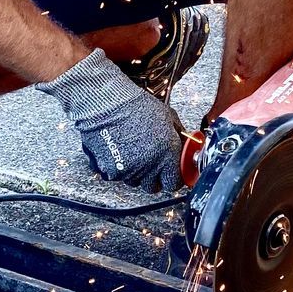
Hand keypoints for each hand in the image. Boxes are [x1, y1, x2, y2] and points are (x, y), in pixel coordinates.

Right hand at [36, 49, 184, 190]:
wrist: (107, 104)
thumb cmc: (136, 106)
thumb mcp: (168, 117)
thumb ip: (179, 136)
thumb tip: (186, 145)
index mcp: (167, 154)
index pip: (174, 183)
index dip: (173, 178)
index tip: (170, 173)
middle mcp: (149, 166)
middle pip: (153, 186)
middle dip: (154, 177)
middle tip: (150, 162)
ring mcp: (129, 171)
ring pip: (134, 181)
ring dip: (135, 172)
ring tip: (132, 151)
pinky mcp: (110, 172)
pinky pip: (118, 176)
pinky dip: (118, 168)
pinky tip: (118, 151)